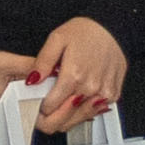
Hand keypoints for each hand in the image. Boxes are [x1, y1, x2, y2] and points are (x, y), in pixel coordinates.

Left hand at [20, 14, 127, 129]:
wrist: (112, 27)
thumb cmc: (86, 31)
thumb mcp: (57, 39)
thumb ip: (42, 63)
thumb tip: (32, 81)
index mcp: (74, 76)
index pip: (51, 106)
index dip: (41, 107)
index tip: (38, 102)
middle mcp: (90, 87)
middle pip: (65, 117)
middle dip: (52, 115)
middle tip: (47, 107)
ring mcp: (104, 93)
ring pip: (80, 118)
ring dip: (68, 115)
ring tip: (61, 104)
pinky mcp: (113, 95)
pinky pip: (95, 112)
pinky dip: (84, 109)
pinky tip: (78, 99)